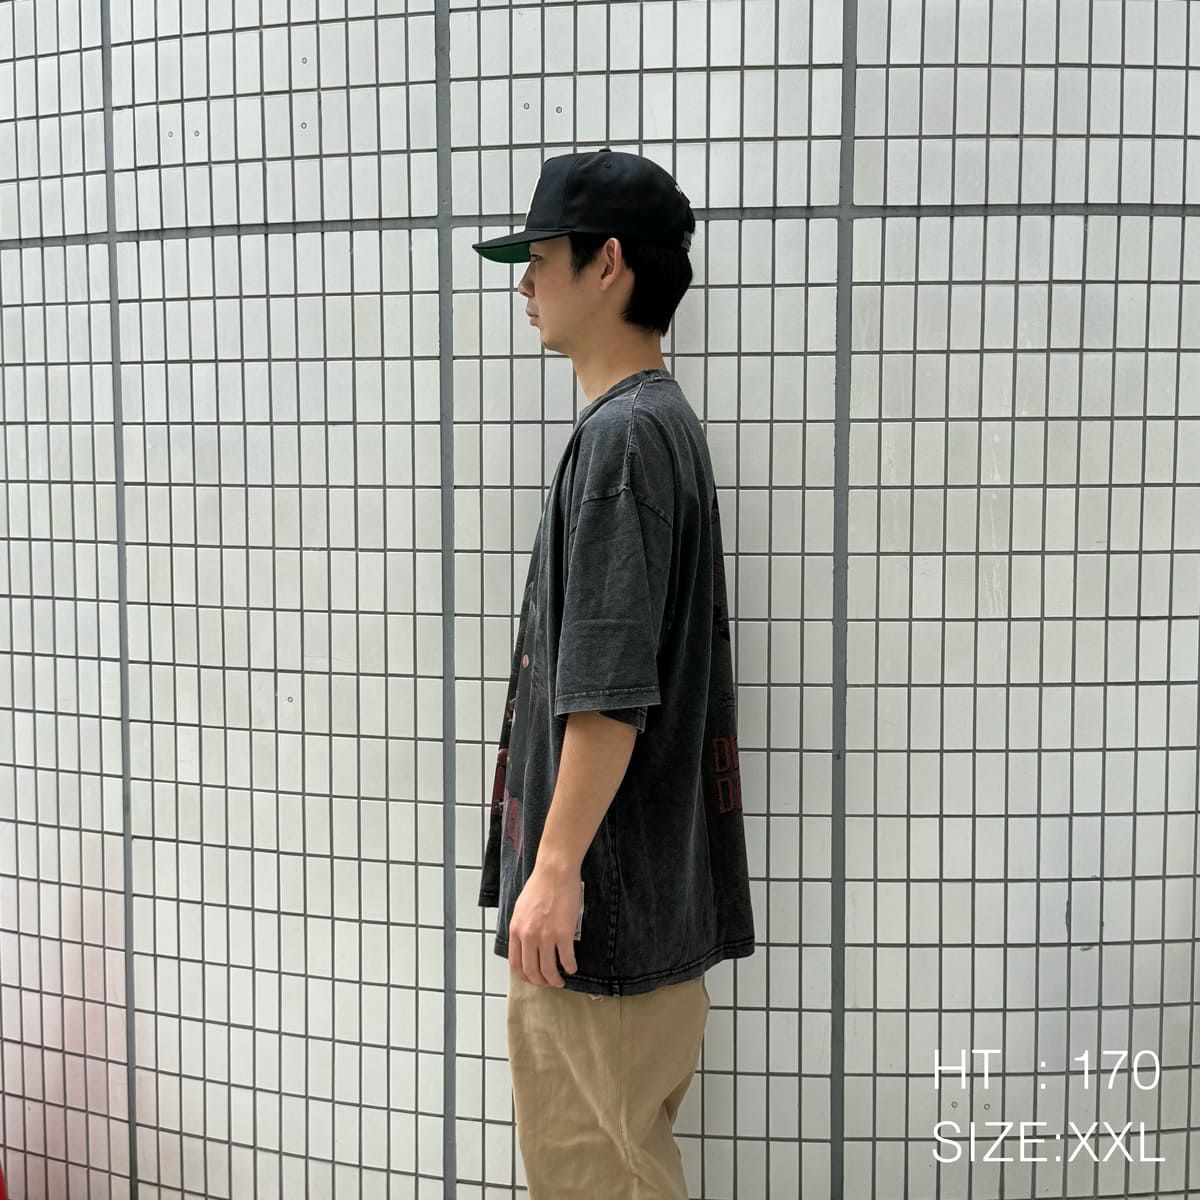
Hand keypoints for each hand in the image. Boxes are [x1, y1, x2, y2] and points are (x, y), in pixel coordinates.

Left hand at [508, 861, 580, 986]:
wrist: (554, 872)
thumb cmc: (539, 885)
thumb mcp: (520, 909)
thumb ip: (521, 927)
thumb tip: (525, 943)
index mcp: (516, 930)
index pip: (516, 963)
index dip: (525, 976)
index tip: (533, 978)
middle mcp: (528, 937)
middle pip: (532, 971)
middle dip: (541, 982)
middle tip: (549, 982)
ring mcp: (546, 936)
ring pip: (549, 970)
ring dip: (555, 979)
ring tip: (561, 980)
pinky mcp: (564, 934)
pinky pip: (567, 959)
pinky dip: (570, 967)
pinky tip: (573, 967)